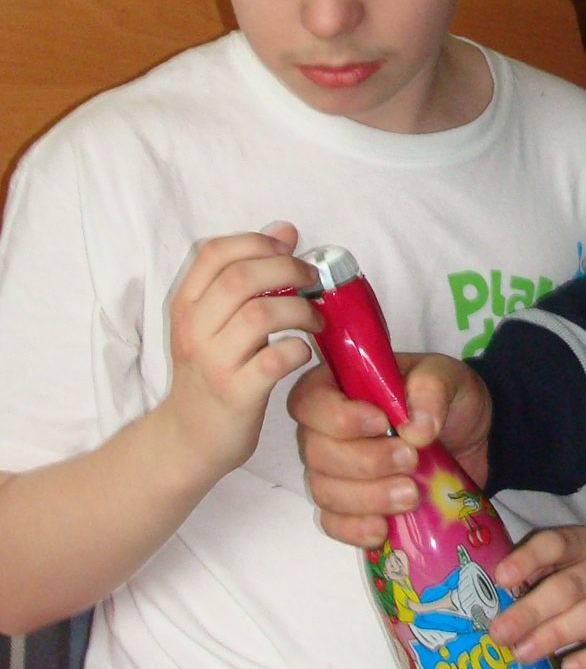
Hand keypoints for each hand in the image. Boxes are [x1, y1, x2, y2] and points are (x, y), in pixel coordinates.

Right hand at [164, 223, 319, 482]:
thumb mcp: (215, 321)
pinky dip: (298, 349)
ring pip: (260, 315)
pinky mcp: (236, 394)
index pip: (214, 253)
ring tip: (315, 320)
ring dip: (299, 310)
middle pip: (241, 278)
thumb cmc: (212, 373)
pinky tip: (303, 351)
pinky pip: (274, 360)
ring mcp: (213, 363)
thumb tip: (285, 230)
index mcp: (186, 305)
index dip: (257, 242)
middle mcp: (193, 330)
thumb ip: (245, 276)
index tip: (287, 249)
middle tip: (311, 281)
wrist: (189, 438)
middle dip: (287, 270)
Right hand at [288, 352, 491, 547]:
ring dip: (367, 497)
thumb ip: (432, 389)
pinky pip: (333, 523)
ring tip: (411, 494)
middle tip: (410, 459)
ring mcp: (333, 472)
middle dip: (364, 461)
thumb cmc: (444, 401)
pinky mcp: (349, 506)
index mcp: (340, 387)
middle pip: (316, 452)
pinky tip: (383, 528)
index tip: (381, 423)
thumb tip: (414, 428)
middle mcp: (325, 430)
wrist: (467, 441)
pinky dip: (355, 529)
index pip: (309, 399)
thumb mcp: (448, 378)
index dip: (336, 416)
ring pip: (324, 490)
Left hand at [489, 525, 585, 668]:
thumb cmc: (582, 588)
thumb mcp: (561, 570)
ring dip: (554, 635)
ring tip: (523, 655)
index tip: (500, 578)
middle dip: (530, 611)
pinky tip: (568, 667)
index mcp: (581, 544)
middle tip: (499, 634)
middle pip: (568, 587)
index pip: (554, 544)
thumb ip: (531, 579)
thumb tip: (485, 604)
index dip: (527, 559)